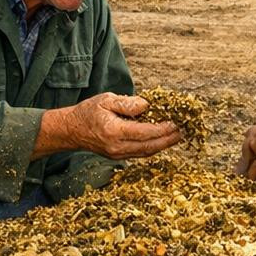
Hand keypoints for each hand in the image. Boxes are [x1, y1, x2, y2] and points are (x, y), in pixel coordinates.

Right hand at [40, 93, 180, 160]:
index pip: (144, 133)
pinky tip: (162, 140)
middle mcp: (117, 147)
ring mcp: (118, 154)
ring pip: (146, 152)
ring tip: (177, 136)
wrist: (72, 130)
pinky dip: (153, 147)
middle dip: (168, 140)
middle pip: (149, 146)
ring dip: (163, 145)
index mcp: (114, 131)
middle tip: (182, 132)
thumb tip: (147, 106)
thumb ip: (127, 103)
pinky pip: (140, 153)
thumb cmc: (88, 112)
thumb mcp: (105, 100)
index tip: (175, 123)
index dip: (162, 129)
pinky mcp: (119, 156)